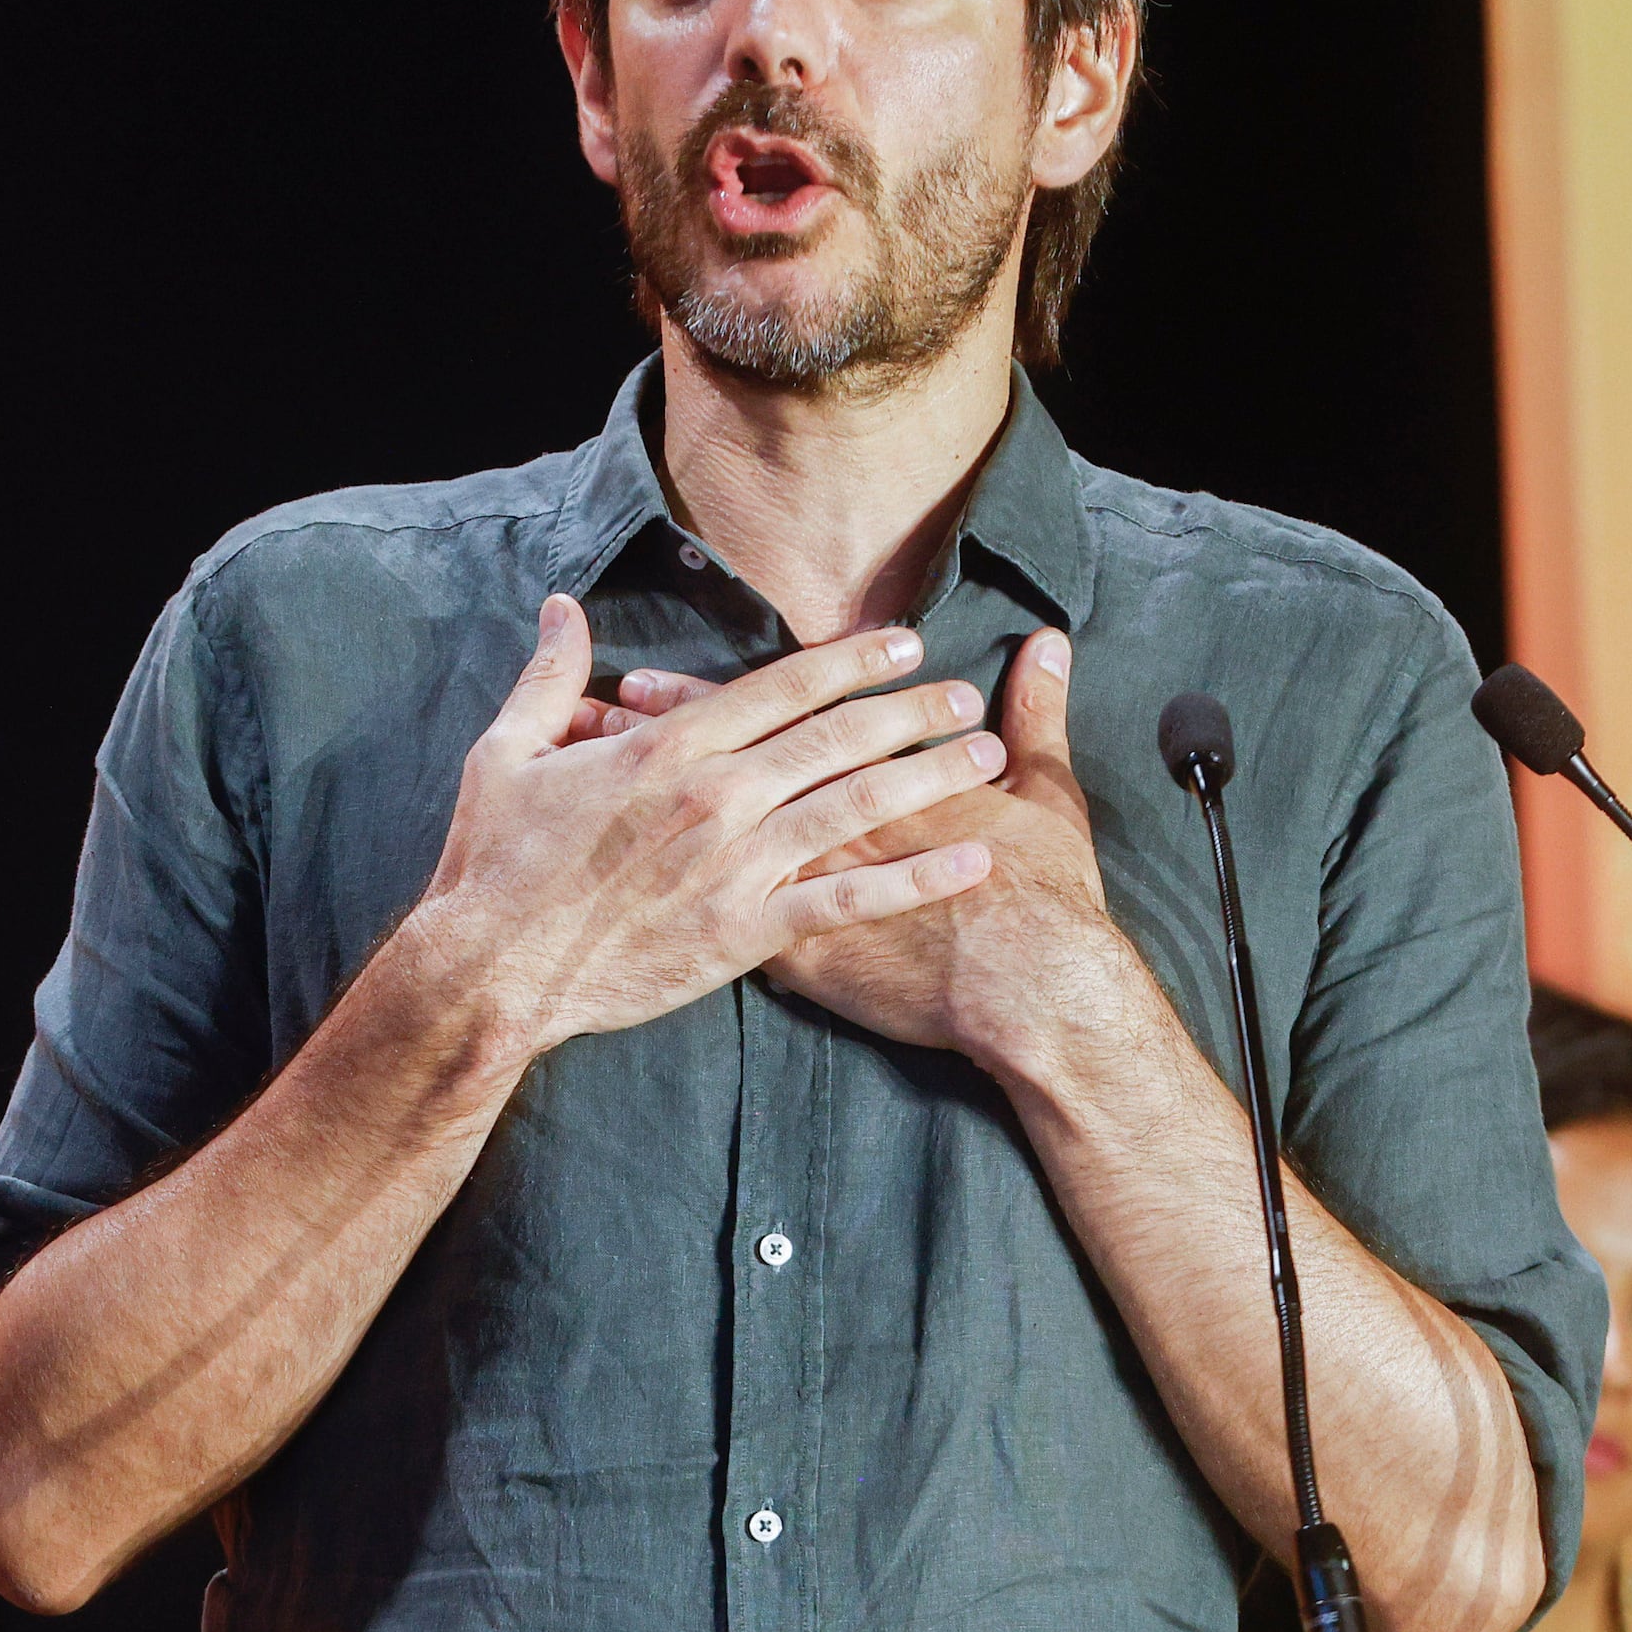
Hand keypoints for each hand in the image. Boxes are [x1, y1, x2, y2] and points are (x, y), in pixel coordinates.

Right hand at [417, 595, 1003, 1056]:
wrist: (491, 970)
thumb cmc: (493, 865)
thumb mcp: (508, 754)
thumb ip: (551, 677)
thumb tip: (564, 608)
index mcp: (665, 748)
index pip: (780, 687)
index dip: (849, 660)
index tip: (902, 644)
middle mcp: (714, 796)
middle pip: (835, 737)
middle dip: (910, 710)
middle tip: (964, 694)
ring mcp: (734, 865)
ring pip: (854, 805)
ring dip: (929, 776)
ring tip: (986, 755)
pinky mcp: (742, 932)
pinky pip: (847, 901)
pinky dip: (916, 880)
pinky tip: (972, 862)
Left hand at [607, 625, 1119, 1064]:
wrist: (1032, 986)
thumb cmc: (1044, 893)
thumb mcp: (1047, 792)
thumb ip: (1039, 714)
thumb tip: (1049, 645)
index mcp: (857, 770)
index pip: (760, 718)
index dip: (693, 699)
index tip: (635, 683)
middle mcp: (810, 820)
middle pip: (705, 772)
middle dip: (639, 751)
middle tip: (582, 735)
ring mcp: (794, 887)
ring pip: (693, 842)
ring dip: (637, 819)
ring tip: (587, 804)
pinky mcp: (791, 950)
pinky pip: (715, 920)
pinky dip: (668, 904)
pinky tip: (629, 896)